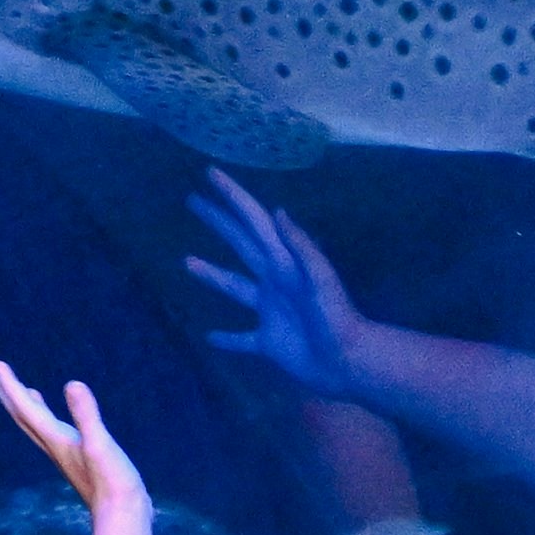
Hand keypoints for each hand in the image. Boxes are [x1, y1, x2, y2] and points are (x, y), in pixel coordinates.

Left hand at [0, 360, 148, 520]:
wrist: (122, 516)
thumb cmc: (113, 483)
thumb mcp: (100, 444)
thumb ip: (86, 414)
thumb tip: (72, 383)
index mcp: (57, 440)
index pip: (26, 407)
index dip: (10, 385)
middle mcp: (55, 447)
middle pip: (23, 416)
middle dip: (8, 393)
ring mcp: (66, 455)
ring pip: (38, 426)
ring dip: (26, 406)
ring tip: (22, 390)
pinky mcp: (79, 461)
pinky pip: (55, 434)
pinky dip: (50, 419)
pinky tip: (59, 420)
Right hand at [184, 169, 376, 399]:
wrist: (348, 360)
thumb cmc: (337, 318)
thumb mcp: (321, 277)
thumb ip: (301, 245)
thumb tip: (277, 211)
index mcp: (283, 262)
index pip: (254, 221)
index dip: (233, 197)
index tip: (210, 173)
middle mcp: (273, 281)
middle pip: (240, 244)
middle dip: (218, 221)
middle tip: (192, 201)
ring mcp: (269, 311)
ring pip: (234, 287)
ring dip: (211, 274)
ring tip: (186, 261)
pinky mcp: (268, 341)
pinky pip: (241, 339)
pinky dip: (227, 339)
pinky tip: (209, 338)